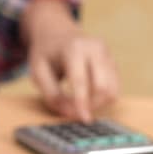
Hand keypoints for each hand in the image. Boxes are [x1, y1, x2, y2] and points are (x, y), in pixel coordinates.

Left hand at [22, 0, 118, 122]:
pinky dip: (103, 98)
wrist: (57, 34)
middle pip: (103, 86)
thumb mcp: (38, 72)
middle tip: (76, 112)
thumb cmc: (46, 54)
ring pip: (112, 89)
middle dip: (92, 105)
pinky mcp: (112, 62)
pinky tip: (88, 97)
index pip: (81, 80)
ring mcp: (107, 54)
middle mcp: (95, 48)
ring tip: (80, 104)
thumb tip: (69, 113)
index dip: (82, 102)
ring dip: (98, 104)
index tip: (83, 119)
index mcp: (74, 48)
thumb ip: (51, 94)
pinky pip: (114, 87)